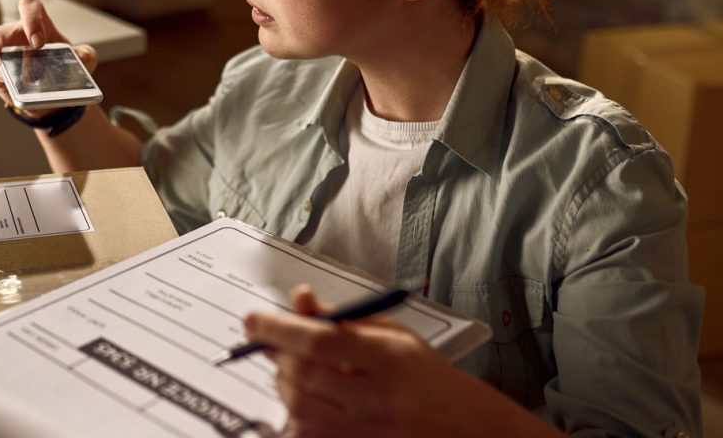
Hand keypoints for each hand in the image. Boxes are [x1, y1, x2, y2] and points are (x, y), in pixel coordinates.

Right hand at [0, 0, 98, 113]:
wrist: (55, 96)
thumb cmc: (66, 70)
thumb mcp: (83, 61)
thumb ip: (86, 54)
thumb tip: (80, 56)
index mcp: (38, 25)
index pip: (30, 7)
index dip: (31, 19)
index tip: (39, 43)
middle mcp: (15, 34)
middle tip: (1, 62)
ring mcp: (0, 50)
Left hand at [244, 286, 527, 437]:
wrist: (471, 429)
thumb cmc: (425, 376)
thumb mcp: (392, 334)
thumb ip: (341, 317)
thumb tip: (297, 299)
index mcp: (392, 357)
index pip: (322, 339)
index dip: (279, 329)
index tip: (251, 321)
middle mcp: (383, 398)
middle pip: (306, 377)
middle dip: (279, 359)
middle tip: (273, 347)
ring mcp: (375, 433)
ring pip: (302, 412)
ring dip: (284, 389)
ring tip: (291, 374)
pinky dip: (297, 419)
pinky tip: (305, 402)